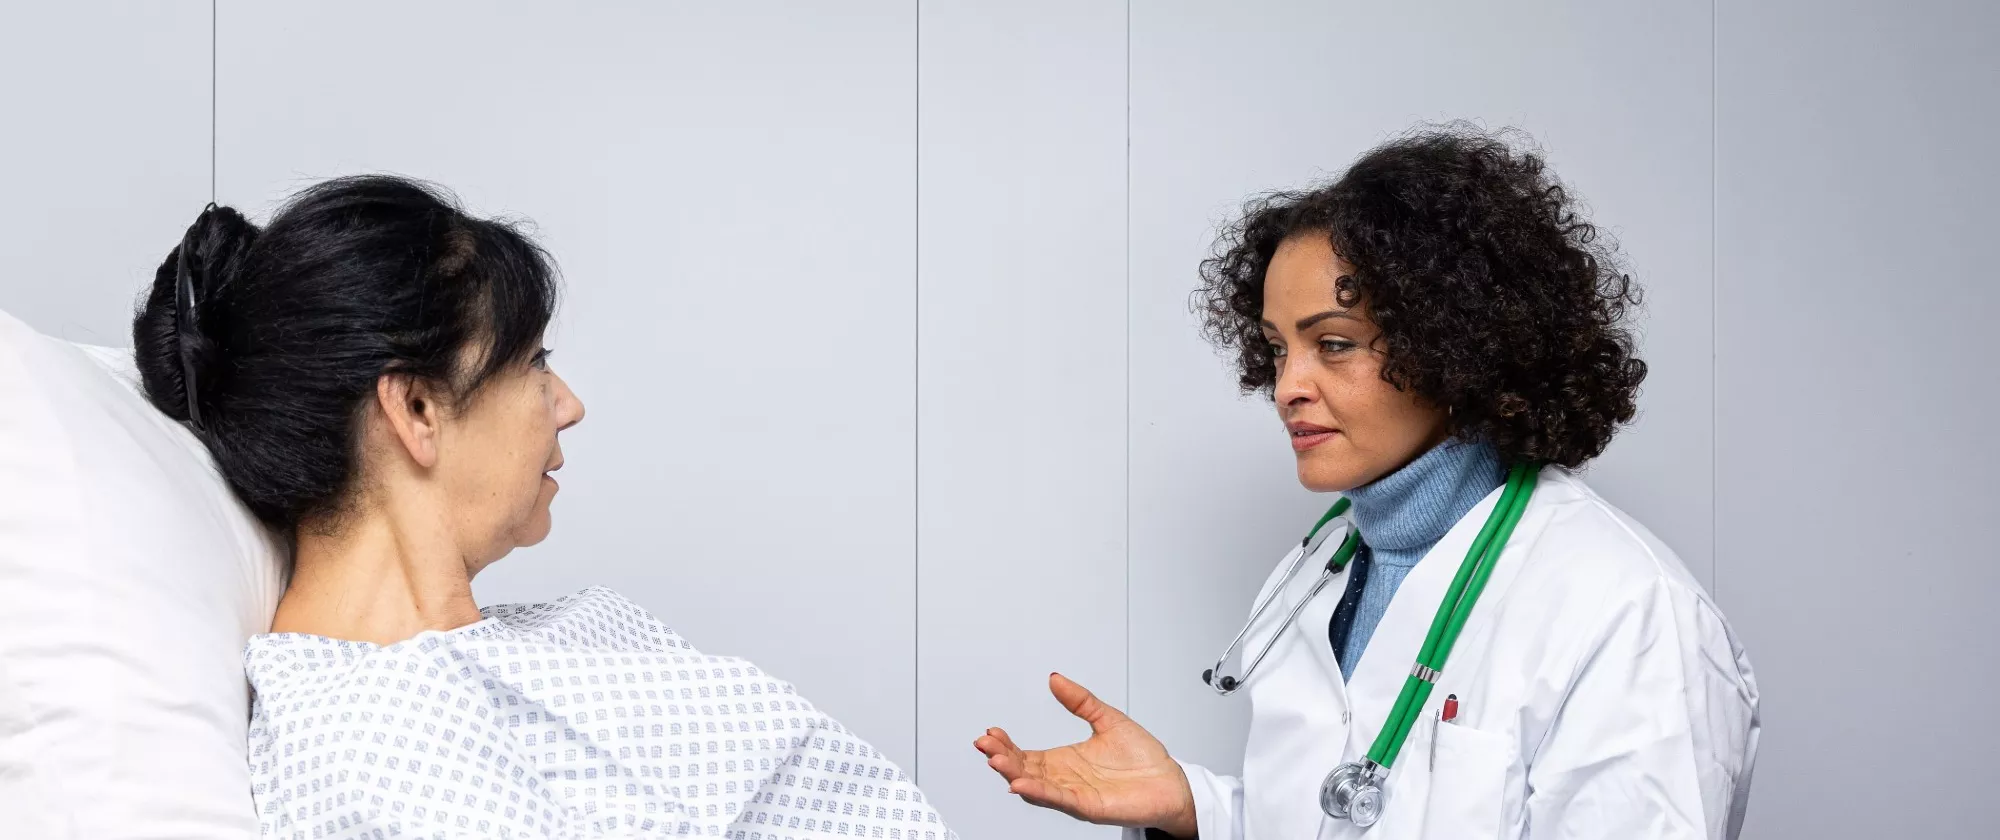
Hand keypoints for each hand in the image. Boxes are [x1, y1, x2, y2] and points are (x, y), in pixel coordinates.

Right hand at [974, 673, 1197, 836]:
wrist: (1171, 782)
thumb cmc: (1143, 759)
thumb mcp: (1107, 718)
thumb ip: (1080, 700)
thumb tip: (1056, 680)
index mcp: (1065, 760)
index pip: (1026, 754)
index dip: (1007, 745)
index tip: (991, 732)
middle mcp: (1066, 779)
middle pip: (1024, 770)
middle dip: (1001, 758)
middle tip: (984, 744)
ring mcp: (1075, 794)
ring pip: (1036, 786)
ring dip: (1013, 774)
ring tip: (995, 761)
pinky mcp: (1089, 806)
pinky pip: (1059, 799)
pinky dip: (1038, 792)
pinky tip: (1021, 784)